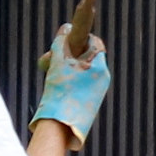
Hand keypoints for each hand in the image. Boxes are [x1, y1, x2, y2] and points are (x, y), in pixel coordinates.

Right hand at [31, 27, 110, 142]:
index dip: (79, 38)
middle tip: (52, 59)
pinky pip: (82, 85)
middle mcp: (103, 78)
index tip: (65, 42)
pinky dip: (70, 82)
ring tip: (52, 76)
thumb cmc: (59, 92)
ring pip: (83, 71)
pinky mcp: (91, 102)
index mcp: (100, 66)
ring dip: (68, 69)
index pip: (94, 42)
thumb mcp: (58, 61)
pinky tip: (56, 89)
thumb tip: (65, 27)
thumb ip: (61, 41)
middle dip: (70, 56)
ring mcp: (98, 91)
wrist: (61, 127)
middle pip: (88, 57)